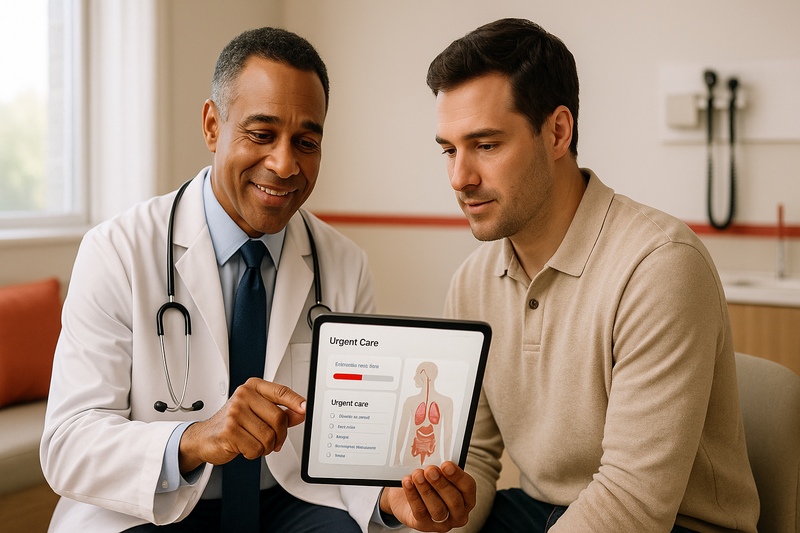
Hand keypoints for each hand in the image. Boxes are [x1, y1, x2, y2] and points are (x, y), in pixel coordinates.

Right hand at [178, 378, 305, 472]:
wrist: (204, 437)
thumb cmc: (233, 423)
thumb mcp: (257, 412)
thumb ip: (280, 412)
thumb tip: (301, 413)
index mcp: (252, 387)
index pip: (280, 392)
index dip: (296, 401)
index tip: (305, 409)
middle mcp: (243, 396)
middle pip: (278, 418)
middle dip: (280, 435)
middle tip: (274, 441)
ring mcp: (235, 413)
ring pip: (269, 436)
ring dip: (266, 446)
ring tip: (256, 442)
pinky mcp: (229, 431)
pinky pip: (256, 448)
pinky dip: (254, 453)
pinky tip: (245, 447)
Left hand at [380, 461, 475, 530]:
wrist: (406, 498)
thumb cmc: (428, 483)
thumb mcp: (437, 474)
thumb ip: (440, 469)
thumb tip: (435, 457)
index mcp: (467, 498)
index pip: (468, 487)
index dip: (458, 476)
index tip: (446, 464)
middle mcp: (458, 513)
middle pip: (454, 501)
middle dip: (441, 484)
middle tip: (430, 470)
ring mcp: (442, 523)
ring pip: (438, 509)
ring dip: (426, 490)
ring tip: (417, 475)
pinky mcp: (424, 526)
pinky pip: (420, 512)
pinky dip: (413, 496)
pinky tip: (408, 483)